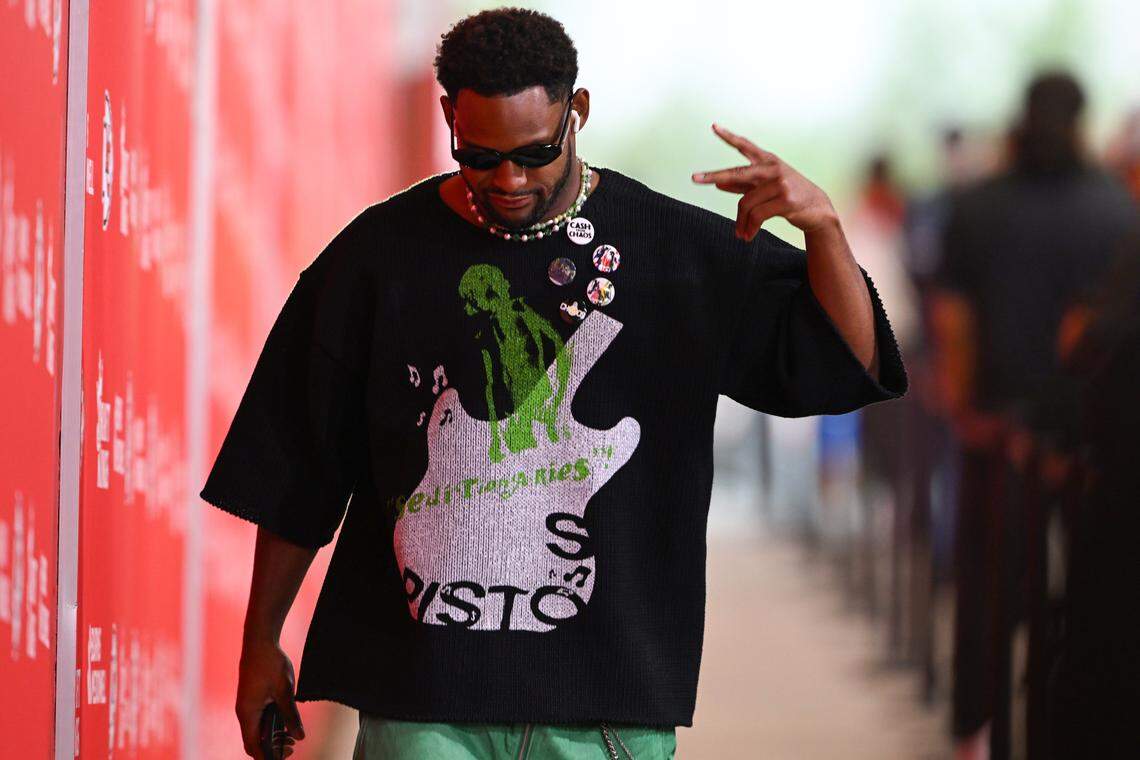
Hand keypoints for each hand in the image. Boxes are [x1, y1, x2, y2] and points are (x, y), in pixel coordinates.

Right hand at [236, 638, 304, 758]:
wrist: (260, 641)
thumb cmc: (270, 664)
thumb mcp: (285, 691)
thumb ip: (291, 715)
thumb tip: (299, 737)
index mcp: (248, 713)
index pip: (254, 746)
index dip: (267, 756)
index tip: (284, 757)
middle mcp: (244, 712)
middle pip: (254, 741)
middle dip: (271, 749)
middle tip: (292, 747)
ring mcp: (247, 705)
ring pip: (257, 730)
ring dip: (272, 737)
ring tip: (292, 737)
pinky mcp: (252, 699)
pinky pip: (258, 719)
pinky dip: (270, 725)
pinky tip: (286, 723)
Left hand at [692, 123, 837, 239]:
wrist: (817, 210)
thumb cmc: (789, 196)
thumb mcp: (766, 187)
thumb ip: (743, 185)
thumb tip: (718, 184)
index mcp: (768, 161)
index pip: (745, 146)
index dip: (729, 136)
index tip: (714, 127)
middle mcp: (772, 168)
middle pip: (737, 172)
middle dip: (714, 176)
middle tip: (694, 178)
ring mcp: (780, 183)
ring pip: (746, 203)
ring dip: (741, 222)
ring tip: (740, 234)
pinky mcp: (785, 200)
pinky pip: (757, 215)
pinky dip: (750, 227)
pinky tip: (748, 235)